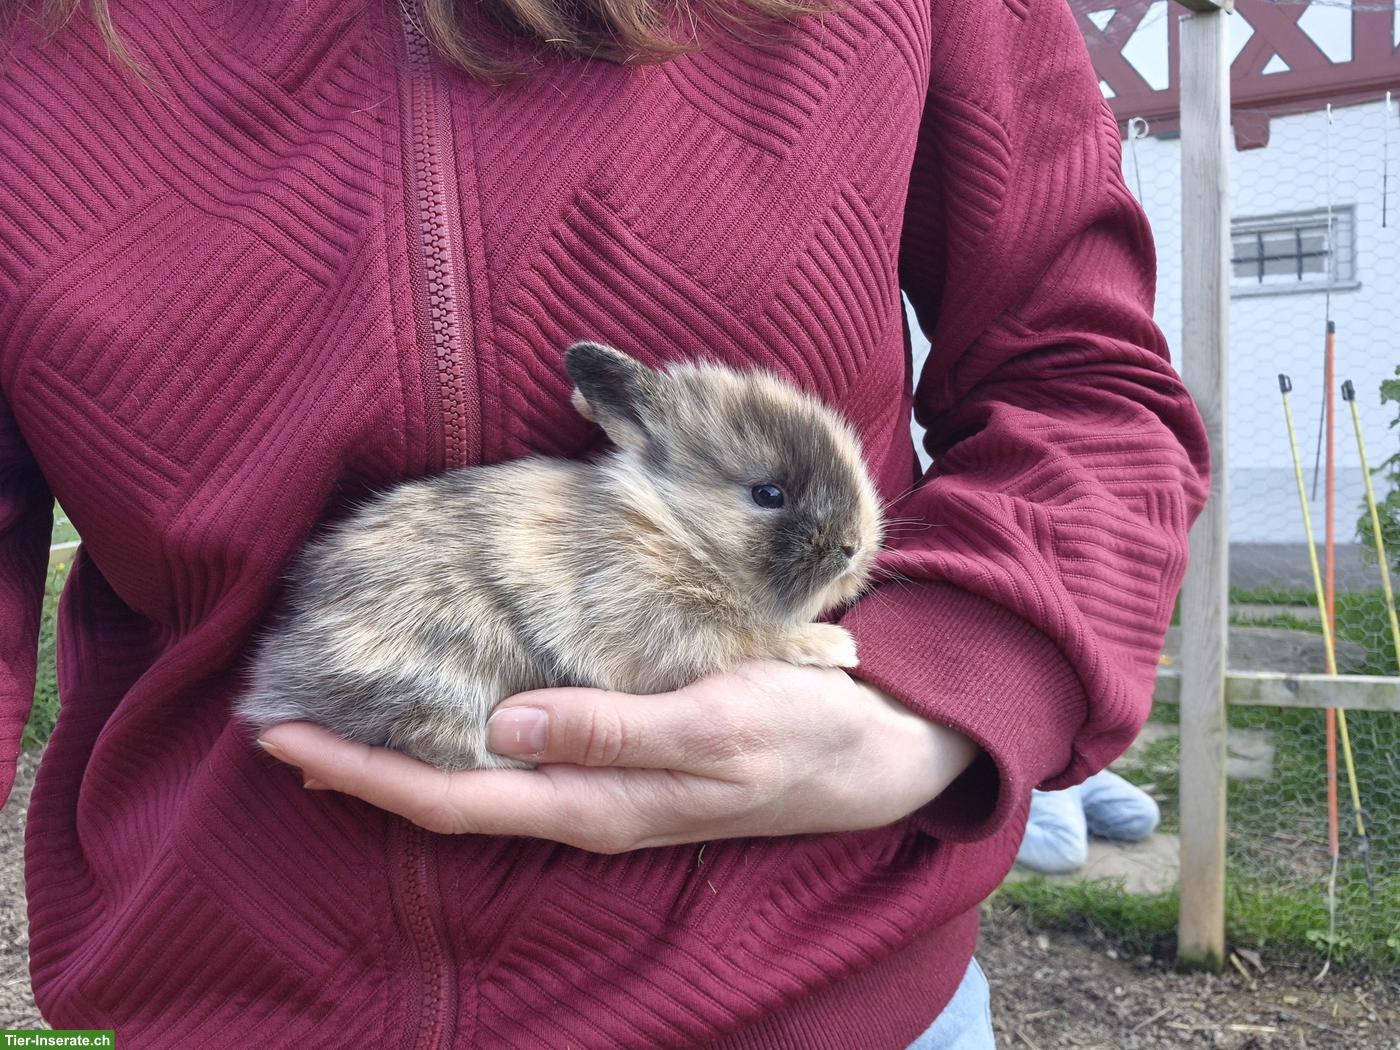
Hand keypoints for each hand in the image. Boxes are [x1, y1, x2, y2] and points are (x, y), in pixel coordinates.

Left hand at [256, 661, 979, 852]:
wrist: (872, 752)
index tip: (288, 736)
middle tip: (283, 723)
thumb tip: (504, 727)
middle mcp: (586, 807)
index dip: (366, 771)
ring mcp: (603, 790)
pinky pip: (516, 760)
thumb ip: (611, 729)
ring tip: (341, 719)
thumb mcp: (716, 722)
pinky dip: (460, 738)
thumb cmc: (803, 730)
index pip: (453, 798)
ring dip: (402, 756)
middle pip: (448, 798)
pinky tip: (445, 708)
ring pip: (477, 783)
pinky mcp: (619, 762)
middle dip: (362, 768)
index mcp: (598, 804)